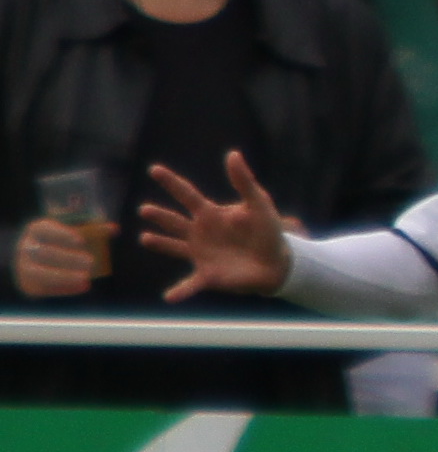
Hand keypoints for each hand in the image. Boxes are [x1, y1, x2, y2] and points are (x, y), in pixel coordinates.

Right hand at [12, 219, 94, 297]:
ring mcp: (25, 267)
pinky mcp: (29, 285)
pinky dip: (65, 288)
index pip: (44, 229)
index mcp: (36, 230)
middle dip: (68, 258)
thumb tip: (115, 229)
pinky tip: (84, 286)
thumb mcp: (71, 232)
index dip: (61, 234)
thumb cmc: (61, 242)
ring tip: (86, 277)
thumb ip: (91, 230)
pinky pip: (45, 288)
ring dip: (64, 276)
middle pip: (44, 252)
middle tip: (91, 261)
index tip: (80, 240)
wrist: (35, 260)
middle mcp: (27, 247)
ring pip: (41, 273)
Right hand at [135, 152, 291, 300]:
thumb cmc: (268, 231)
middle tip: (145, 210)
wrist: (279, 262)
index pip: (187, 194)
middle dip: (160, 216)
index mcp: (211, 214)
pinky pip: (191, 284)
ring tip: (145, 239)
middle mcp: (201, 232)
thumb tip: (232, 154)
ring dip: (161, 244)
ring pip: (175, 248)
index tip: (154, 169)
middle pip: (175, 221)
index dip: (171, 182)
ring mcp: (202, 254)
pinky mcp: (209, 275)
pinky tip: (168, 298)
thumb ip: (244, 182)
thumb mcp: (259, 204)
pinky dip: (180, 291)